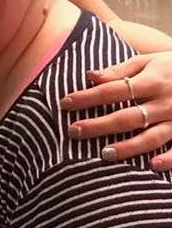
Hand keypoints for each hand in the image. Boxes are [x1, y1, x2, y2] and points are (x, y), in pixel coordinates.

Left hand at [60, 53, 171, 170]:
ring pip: (152, 137)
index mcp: (151, 80)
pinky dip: (169, 159)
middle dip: (99, 125)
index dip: (87, 97)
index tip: (65, 103)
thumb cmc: (171, 67)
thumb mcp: (147, 61)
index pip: (112, 90)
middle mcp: (164, 101)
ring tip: (104, 154)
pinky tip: (151, 166)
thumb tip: (89, 75)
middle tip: (73, 131)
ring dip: (129, 147)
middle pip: (127, 116)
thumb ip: (119, 71)